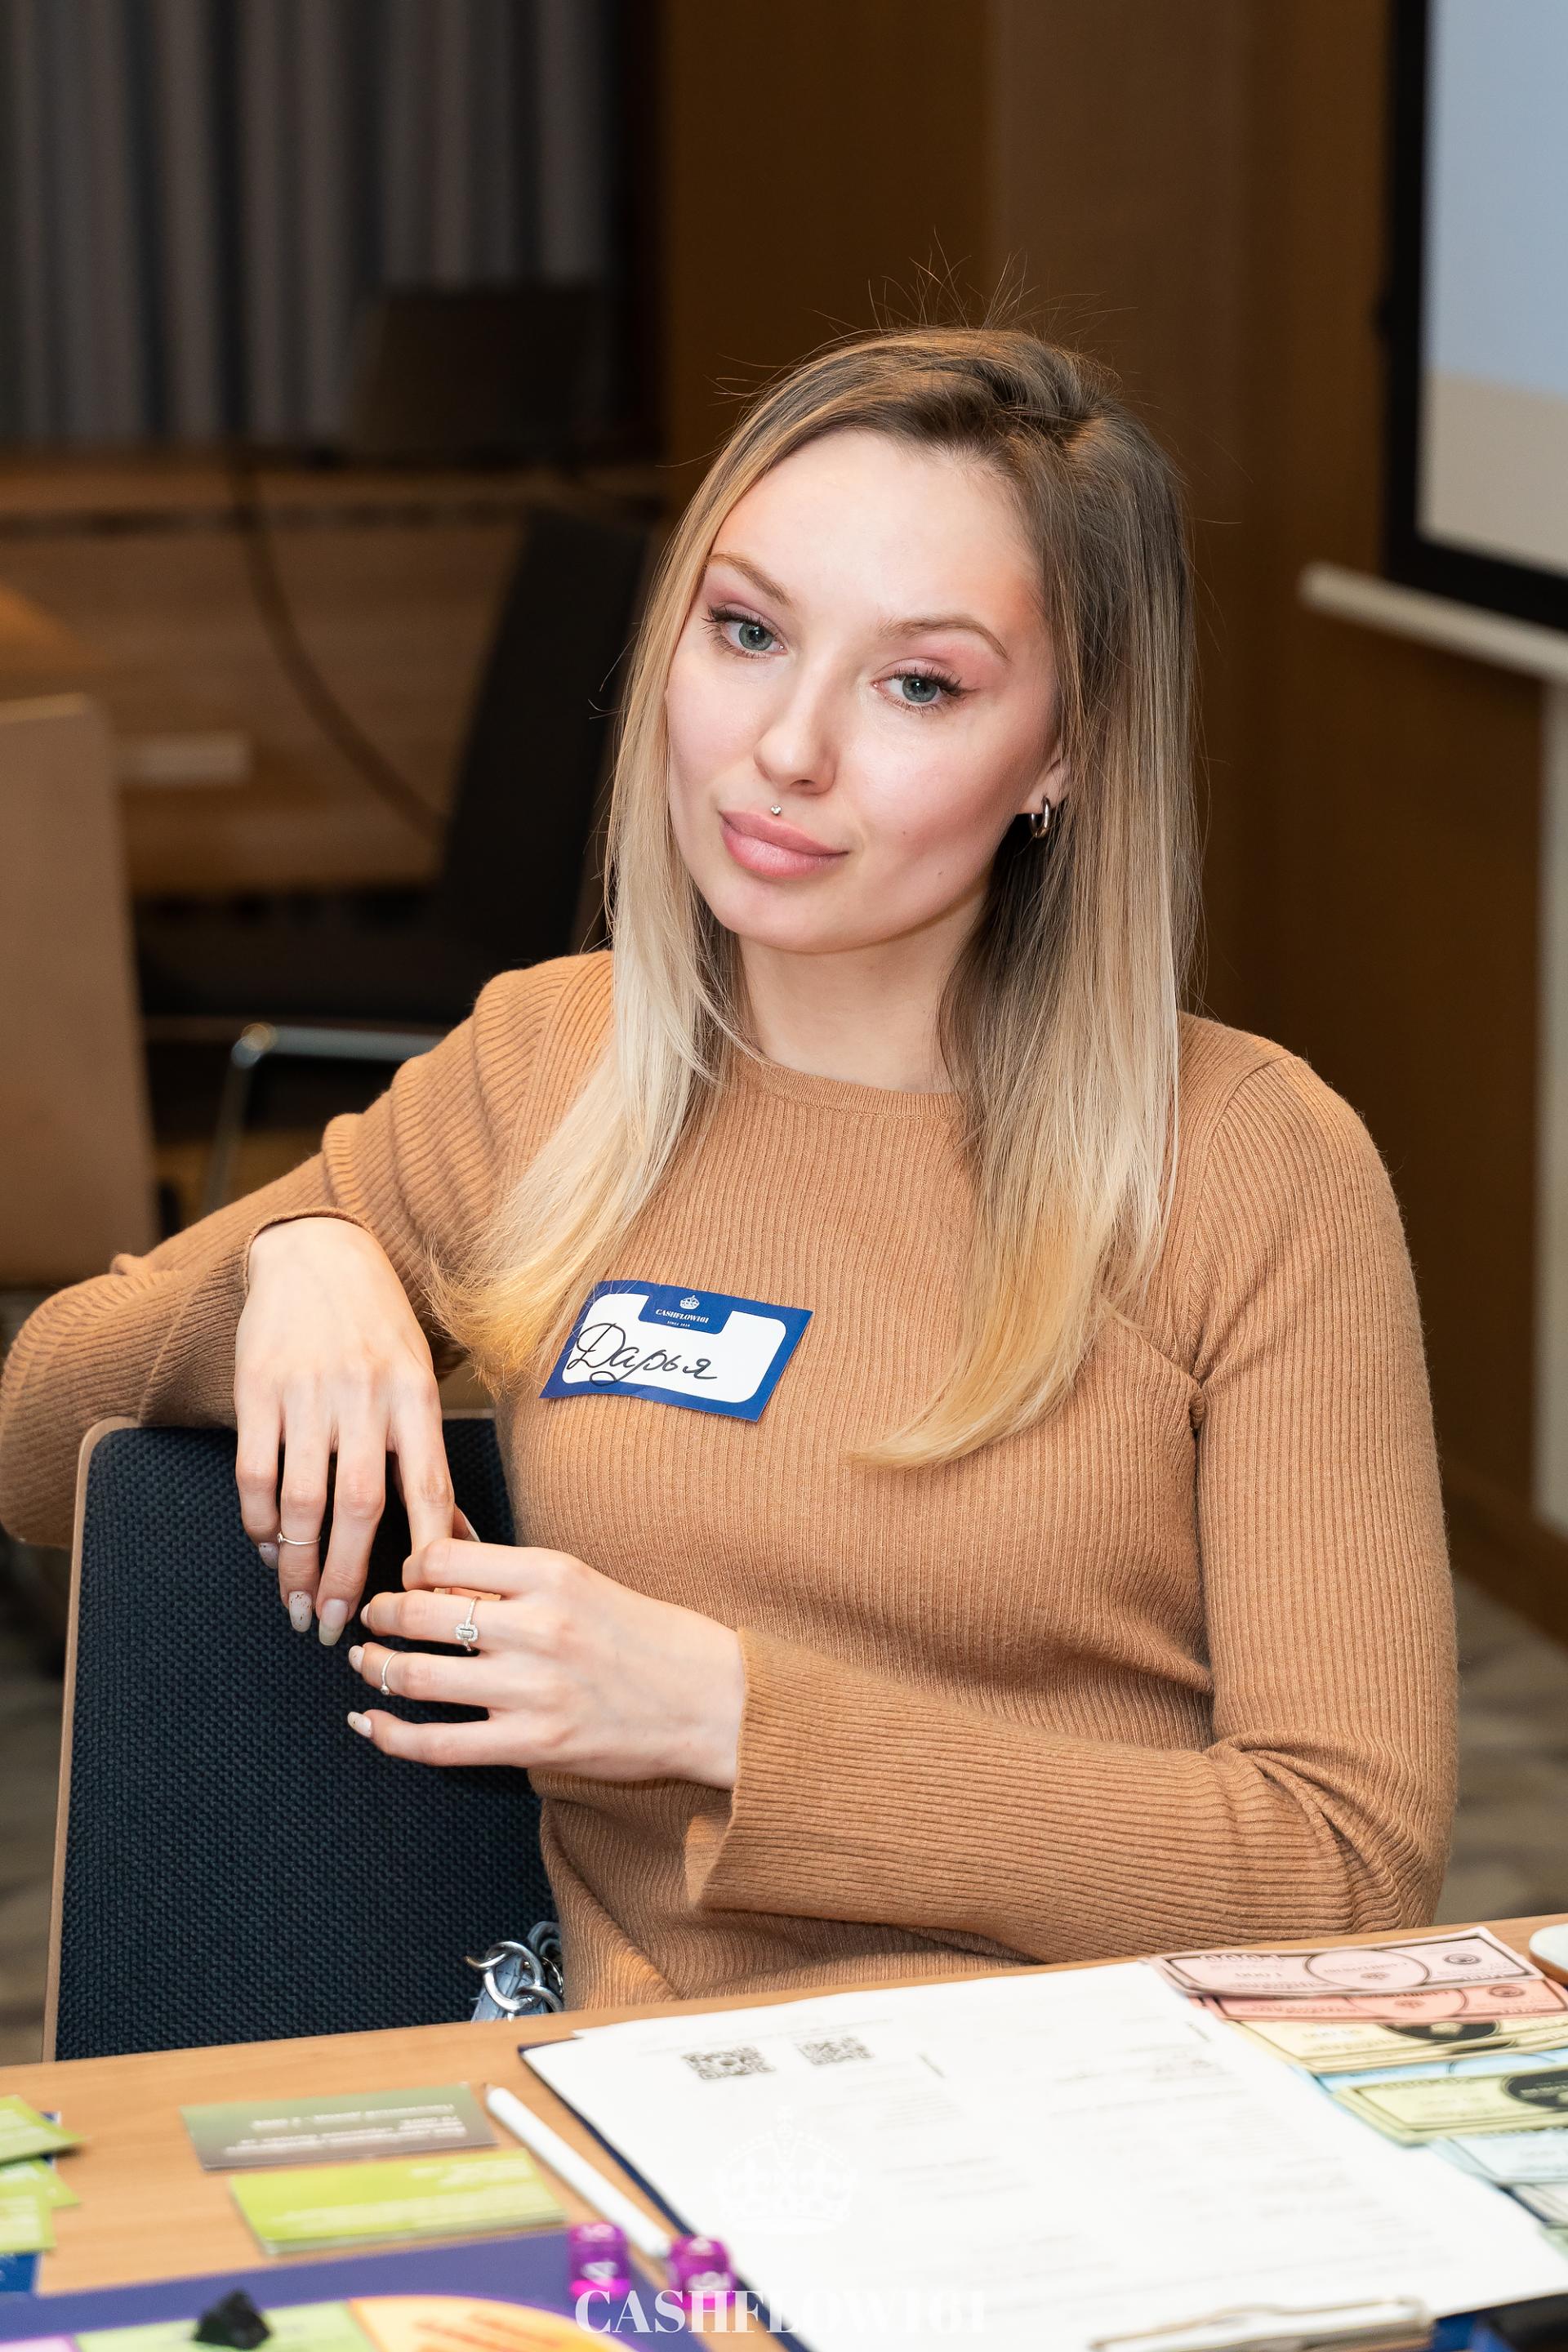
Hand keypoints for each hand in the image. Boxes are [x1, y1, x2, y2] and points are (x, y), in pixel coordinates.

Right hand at [235, 1217, 455, 1643]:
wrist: (319, 1255)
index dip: (427, 1551)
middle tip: (337, 1629)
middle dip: (347, 1577)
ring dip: (297, 1564)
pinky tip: (269, 1549)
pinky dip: (260, 1521)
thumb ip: (429, 1458)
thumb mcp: (419, 1380)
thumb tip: (458, 1539)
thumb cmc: (380, 1331)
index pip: (429, 1487)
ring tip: (298, 1605)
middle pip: (359, 1507)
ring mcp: (308, 1392)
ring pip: (302, 1499)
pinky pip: (256, 1472)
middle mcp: (365, 1396)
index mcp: (416, 1396)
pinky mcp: (258, 1389)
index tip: (423, 1605)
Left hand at [345, 1538, 745, 1788]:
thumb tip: (440, 1546)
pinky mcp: (534, 1744)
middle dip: (381, 1616)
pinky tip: (371, 1725)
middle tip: (371, 1619)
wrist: (710, 1700)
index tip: (407, 1580)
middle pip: (420, 1614)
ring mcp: (533, 1689)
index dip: (409, 1569)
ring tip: (368, 1664)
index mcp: (552, 1573)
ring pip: (418, 1677)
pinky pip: (439, 1743)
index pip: (443, 1558)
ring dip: (377, 1670)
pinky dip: (392, 1736)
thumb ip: (512, 1572)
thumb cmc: (646, 1636)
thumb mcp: (583, 1580)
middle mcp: (537, 1626)